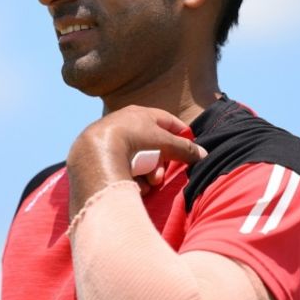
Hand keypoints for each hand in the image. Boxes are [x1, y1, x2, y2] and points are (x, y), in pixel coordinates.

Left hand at [66, 105, 207, 217]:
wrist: (96, 152)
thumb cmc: (133, 139)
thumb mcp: (164, 142)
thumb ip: (185, 149)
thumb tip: (203, 155)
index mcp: (140, 114)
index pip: (167, 121)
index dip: (180, 133)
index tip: (189, 147)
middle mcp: (124, 123)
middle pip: (152, 145)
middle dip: (159, 164)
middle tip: (159, 177)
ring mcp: (110, 140)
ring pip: (137, 160)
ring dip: (146, 174)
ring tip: (146, 184)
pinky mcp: (99, 157)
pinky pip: (121, 168)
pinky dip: (129, 178)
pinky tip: (131, 185)